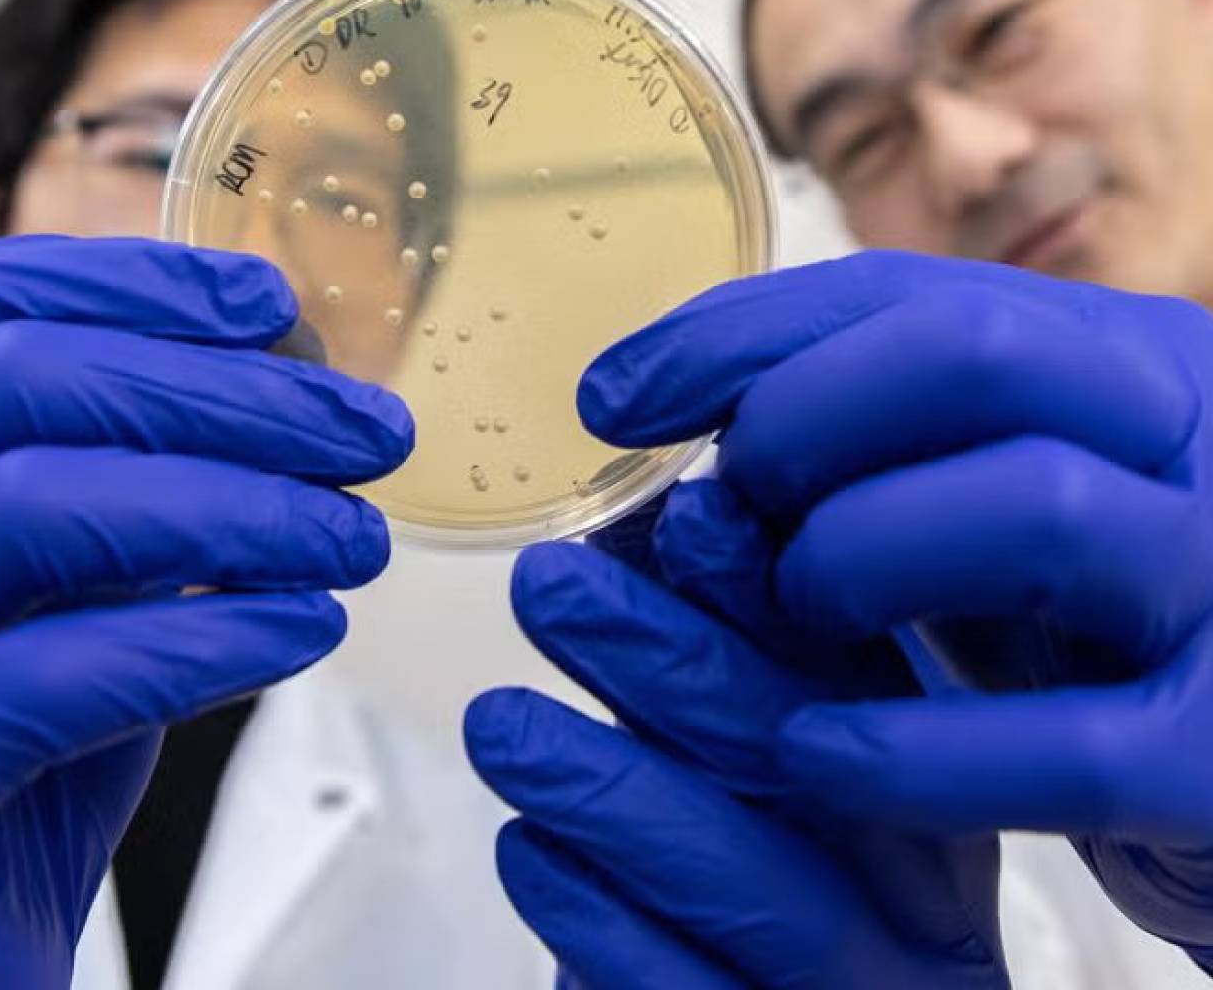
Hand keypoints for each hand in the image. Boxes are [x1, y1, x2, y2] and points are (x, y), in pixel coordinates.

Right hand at [0, 236, 410, 988]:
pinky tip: (304, 629)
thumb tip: (278, 389)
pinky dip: (211, 636)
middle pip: (23, 379)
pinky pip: (61, 669)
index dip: (125, 281)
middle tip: (369, 432)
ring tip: (356, 541)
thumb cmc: (5, 768)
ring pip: (42, 501)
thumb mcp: (62, 596)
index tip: (270, 302)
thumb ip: (131, 491)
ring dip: (243, 506)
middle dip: (231, 393)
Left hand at [465, 489, 1008, 988]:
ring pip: (750, 884)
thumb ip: (735, 656)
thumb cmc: (777, 898)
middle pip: (803, 758)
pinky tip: (526, 849)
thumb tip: (668, 519)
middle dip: (665, 659)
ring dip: (611, 787)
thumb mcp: (779, 771)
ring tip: (498, 720)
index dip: (770, 591)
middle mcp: (922, 899)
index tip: (686, 516)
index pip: (862, 670)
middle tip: (547, 586)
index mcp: (932, 794)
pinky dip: (594, 914)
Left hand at [578, 250, 1212, 969]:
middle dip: (802, 416)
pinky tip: (814, 756)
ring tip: (794, 610)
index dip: (737, 335)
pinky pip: (1069, 745)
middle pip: (969, 354)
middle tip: (728, 499)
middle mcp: (1189, 434)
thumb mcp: (983, 498)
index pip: (902, 294)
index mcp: (1114, 355)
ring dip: (858, 555)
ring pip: (1030, 508)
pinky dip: (913, 751)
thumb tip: (669, 440)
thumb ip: (867, 454)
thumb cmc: (1082, 620)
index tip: (613, 395)